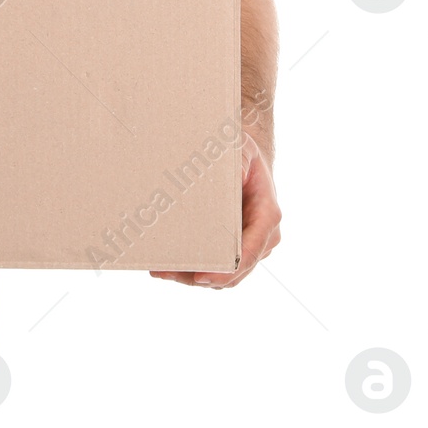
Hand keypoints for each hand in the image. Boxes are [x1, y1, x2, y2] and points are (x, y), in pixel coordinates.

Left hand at [149, 131, 279, 287]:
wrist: (249, 160)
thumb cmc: (243, 154)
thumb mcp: (241, 150)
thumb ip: (236, 163)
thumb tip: (229, 177)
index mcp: (267, 215)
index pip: (250, 251)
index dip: (227, 269)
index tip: (203, 277)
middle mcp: (263, 236)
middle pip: (234, 270)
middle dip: (201, 276)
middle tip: (167, 272)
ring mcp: (251, 245)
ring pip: (225, 275)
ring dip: (193, 277)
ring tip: (160, 271)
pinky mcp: (236, 247)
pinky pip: (219, 267)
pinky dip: (195, 270)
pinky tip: (167, 267)